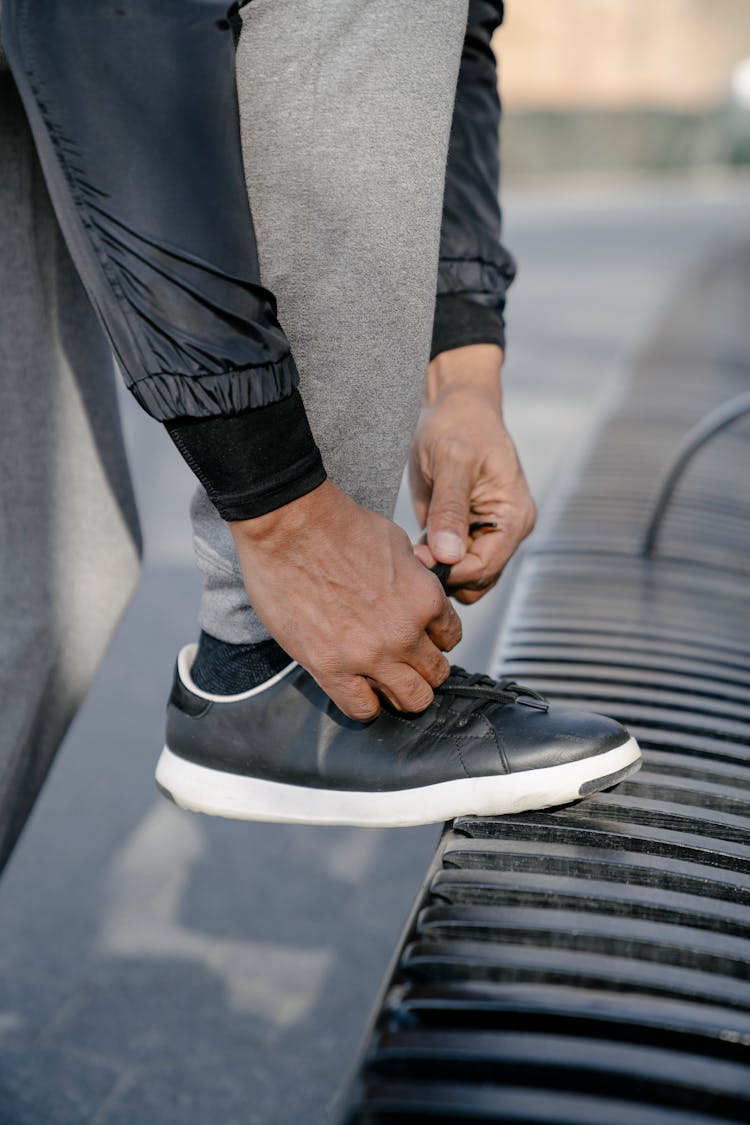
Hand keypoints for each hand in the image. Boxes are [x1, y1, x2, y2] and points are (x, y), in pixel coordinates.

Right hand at [230, 481, 461, 719]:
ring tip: (383, 680)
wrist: (289, 524)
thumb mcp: (398, 542)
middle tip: (403, 661)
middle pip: (436, 675)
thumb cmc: (338, 524)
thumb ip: (415, 578)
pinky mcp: (330, 667)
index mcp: (425, 598)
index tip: (419, 636)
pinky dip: (366, 705)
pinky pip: (362, 710)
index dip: (434, 638)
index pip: (451, 638)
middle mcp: (404, 632)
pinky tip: (358, 688)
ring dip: (400, 691)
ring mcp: (368, 655)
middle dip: (422, 669)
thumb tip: (419, 590)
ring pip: (411, 700)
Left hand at [409, 344, 535, 603]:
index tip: (416, 557)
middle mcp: (506, 532)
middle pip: (477, 581)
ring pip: (463, 577)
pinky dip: (433, 559)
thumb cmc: (458, 425)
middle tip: (411, 552)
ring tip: (412, 546)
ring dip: (437, 569)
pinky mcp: (466, 531)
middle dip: (445, 574)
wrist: (455, 405)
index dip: (450, 570)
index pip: (485, 567)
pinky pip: (452, 562)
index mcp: (513, 517)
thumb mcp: (451, 462)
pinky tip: (414, 542)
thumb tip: (448, 556)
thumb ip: (449, 510)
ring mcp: (487, 533)